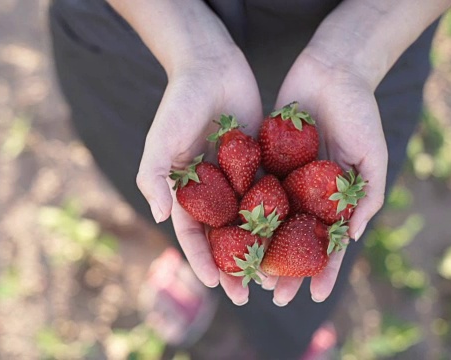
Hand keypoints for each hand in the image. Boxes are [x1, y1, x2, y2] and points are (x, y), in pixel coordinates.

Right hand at [136, 45, 262, 304]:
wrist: (211, 65)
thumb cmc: (180, 102)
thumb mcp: (160, 139)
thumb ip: (153, 176)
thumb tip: (157, 216)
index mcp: (184, 189)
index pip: (192, 233)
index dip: (202, 259)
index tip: (217, 284)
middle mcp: (211, 189)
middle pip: (223, 236)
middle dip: (233, 265)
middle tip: (247, 295)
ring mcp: (236, 177)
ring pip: (250, 221)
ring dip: (260, 248)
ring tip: (274, 276)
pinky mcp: (260, 162)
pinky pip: (271, 193)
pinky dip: (281, 216)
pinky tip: (296, 237)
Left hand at [263, 49, 387, 304]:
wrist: (331, 70)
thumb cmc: (359, 112)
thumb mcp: (373, 155)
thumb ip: (367, 195)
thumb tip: (353, 237)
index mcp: (335, 199)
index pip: (328, 244)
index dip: (323, 271)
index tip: (315, 298)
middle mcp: (307, 194)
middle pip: (294, 241)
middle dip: (285, 269)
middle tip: (272, 296)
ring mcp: (285, 179)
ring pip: (268, 222)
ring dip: (259, 249)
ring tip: (248, 275)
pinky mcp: (264, 160)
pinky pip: (250, 189)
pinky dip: (241, 211)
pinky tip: (228, 234)